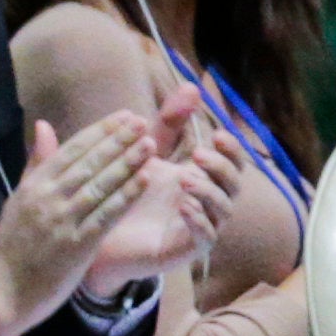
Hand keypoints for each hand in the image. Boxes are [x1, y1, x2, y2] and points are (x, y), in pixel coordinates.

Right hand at [0, 112, 152, 335]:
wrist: (1, 293)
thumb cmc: (11, 248)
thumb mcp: (18, 200)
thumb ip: (36, 164)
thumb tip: (44, 126)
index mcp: (32, 186)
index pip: (71, 150)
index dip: (100, 131)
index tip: (123, 116)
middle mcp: (46, 199)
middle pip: (89, 163)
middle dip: (118, 141)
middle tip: (142, 122)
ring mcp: (62, 222)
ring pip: (101, 185)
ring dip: (128, 163)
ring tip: (150, 145)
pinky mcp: (77, 245)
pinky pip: (107, 214)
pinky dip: (127, 194)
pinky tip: (146, 179)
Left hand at [87, 127, 243, 290]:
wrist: (101, 235)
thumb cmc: (128, 191)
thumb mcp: (146, 153)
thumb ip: (168, 123)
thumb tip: (190, 86)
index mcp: (204, 177)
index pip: (233, 161)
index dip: (232, 149)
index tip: (217, 135)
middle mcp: (210, 201)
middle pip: (235, 183)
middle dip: (221, 168)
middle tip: (199, 155)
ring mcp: (203, 226)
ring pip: (223, 209)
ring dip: (209, 193)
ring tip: (186, 180)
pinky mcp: (189, 250)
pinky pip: (205, 237)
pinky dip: (198, 221)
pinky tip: (184, 207)